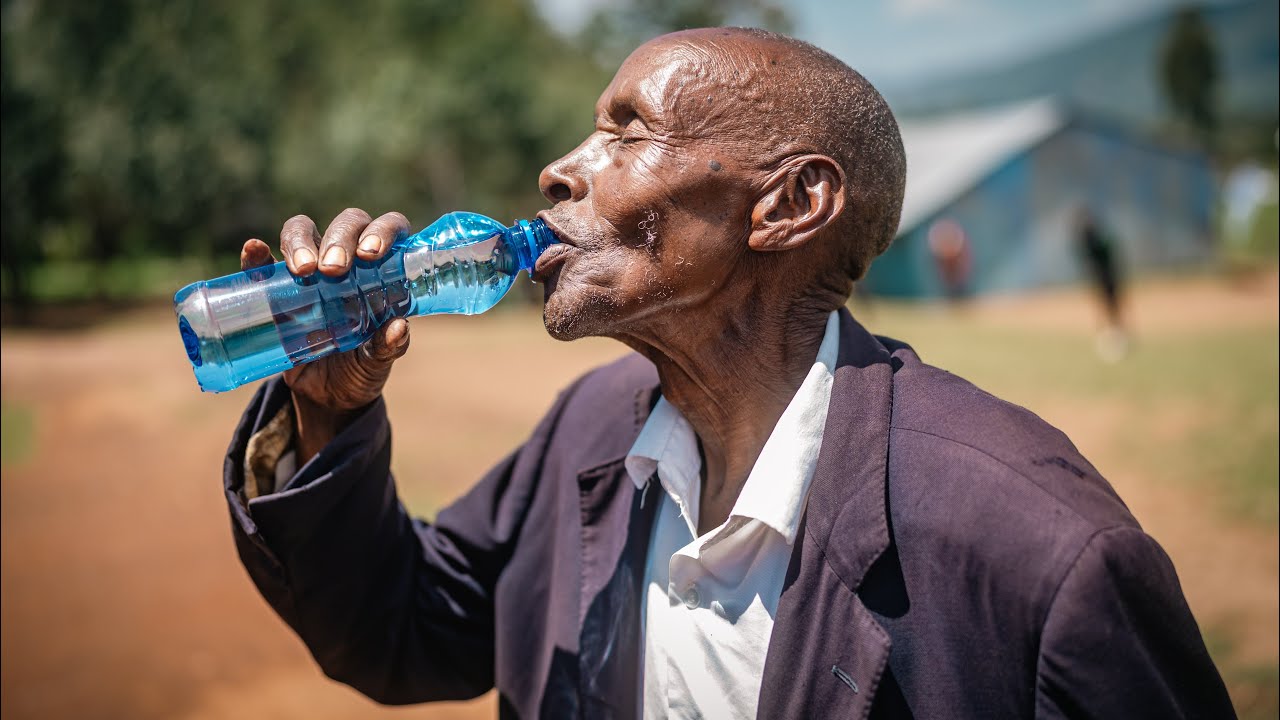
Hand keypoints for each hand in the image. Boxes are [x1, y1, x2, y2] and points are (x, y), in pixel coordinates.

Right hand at [239, 208, 412, 459]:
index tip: (370, 254)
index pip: (388, 229)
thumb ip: (388, 346)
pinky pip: (263, 263)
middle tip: (334, 269)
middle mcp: (348, 260)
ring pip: (303, 231)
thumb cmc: (361, 368)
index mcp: (382, 271)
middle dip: (339, 240)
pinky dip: (257, 255)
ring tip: (303, 270)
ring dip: (301, 243)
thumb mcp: (377, 361)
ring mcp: (311, 269)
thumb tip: (397, 327)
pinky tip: (255, 249)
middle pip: (346, 225)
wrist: (326, 397)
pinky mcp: (277, 287)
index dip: (382, 231)